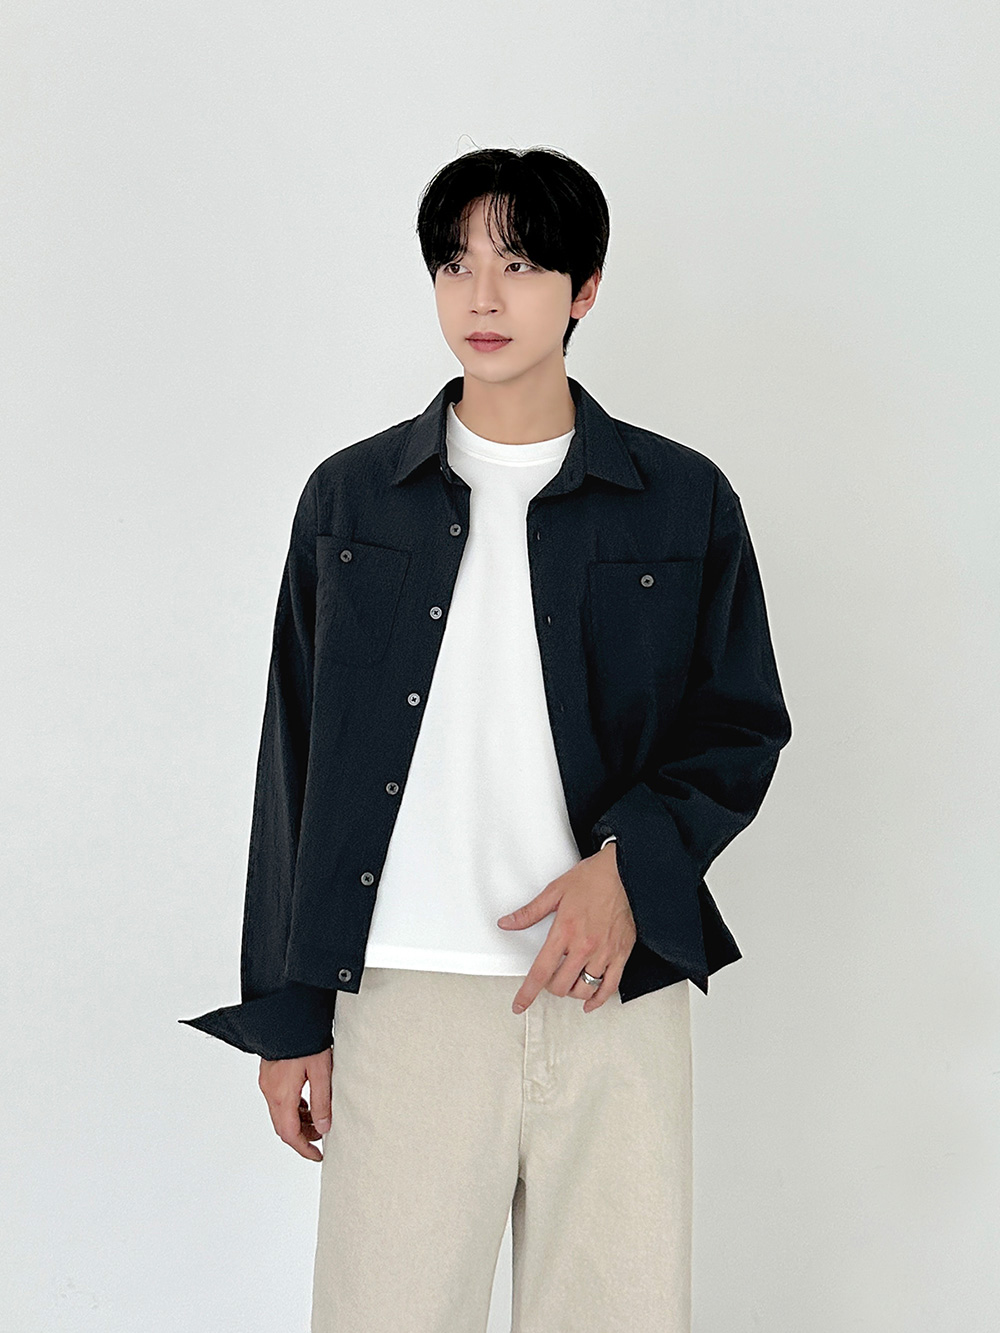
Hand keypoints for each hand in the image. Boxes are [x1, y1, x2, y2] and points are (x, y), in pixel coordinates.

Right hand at [258, 1046, 332, 1160]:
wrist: (288, 1014)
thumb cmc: (306, 1039)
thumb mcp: (321, 1071)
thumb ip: (322, 1102)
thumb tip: (323, 1127)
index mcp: (281, 1094)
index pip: (290, 1134)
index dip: (304, 1148)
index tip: (318, 1155)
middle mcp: (270, 1090)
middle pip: (283, 1126)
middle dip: (302, 1136)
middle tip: (322, 1137)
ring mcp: (267, 1082)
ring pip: (280, 1113)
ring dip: (298, 1121)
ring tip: (319, 1119)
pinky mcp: (269, 1073)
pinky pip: (279, 1099)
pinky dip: (293, 1107)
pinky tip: (307, 1101)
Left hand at [497, 842, 636, 1014]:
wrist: (623, 872)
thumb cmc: (592, 879)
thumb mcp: (554, 891)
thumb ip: (529, 912)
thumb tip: (507, 923)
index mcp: (565, 931)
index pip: (541, 971)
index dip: (527, 992)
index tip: (519, 1004)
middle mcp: (584, 946)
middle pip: (561, 985)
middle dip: (550, 987)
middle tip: (549, 978)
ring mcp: (604, 953)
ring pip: (584, 989)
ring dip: (572, 992)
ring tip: (568, 982)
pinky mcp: (621, 954)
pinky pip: (610, 987)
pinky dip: (598, 999)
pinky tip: (589, 1001)